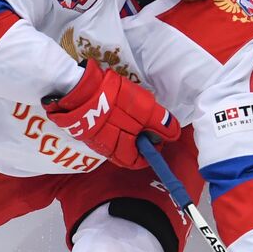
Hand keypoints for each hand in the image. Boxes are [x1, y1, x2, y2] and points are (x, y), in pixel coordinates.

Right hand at [43, 61, 179, 168]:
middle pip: (129, 151)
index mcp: (122, 152)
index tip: (158, 133)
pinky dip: (114, 124)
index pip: (141, 161)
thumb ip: (161, 124)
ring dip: (127, 130)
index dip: (153, 147)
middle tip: (144, 120)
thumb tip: (173, 135)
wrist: (79, 90)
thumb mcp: (145, 111)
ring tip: (130, 112)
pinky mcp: (87, 128)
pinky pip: (105, 131)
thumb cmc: (115, 103)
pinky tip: (115, 110)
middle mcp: (108, 151)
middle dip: (140, 138)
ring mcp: (95, 140)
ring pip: (117, 141)